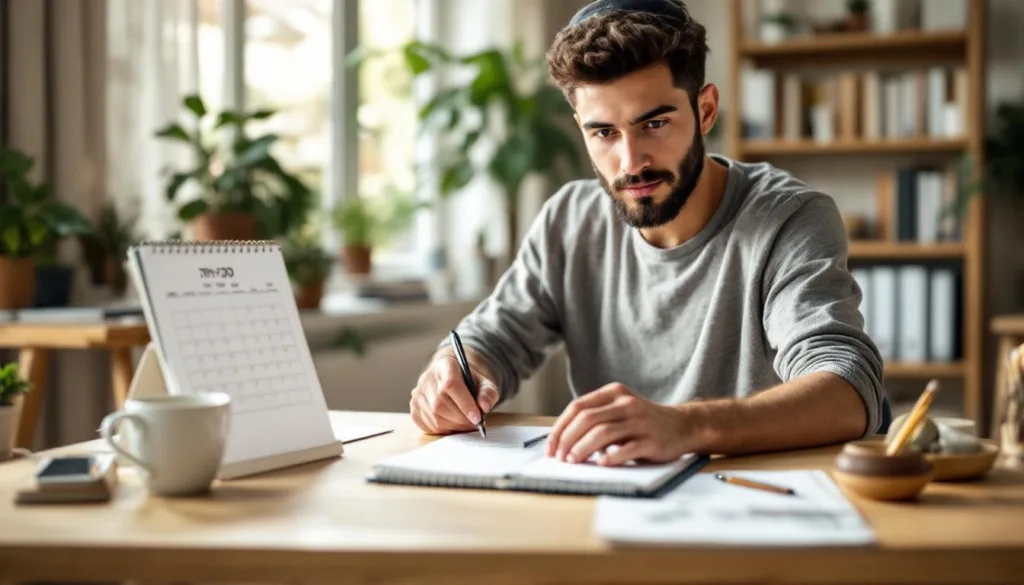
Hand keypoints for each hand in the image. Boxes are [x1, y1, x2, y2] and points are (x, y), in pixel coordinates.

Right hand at [410, 354, 499, 434]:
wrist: (453, 382)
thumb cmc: (470, 383)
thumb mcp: (484, 383)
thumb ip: (488, 393)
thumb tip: (484, 407)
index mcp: (445, 365)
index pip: (451, 385)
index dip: (465, 404)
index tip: (477, 418)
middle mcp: (427, 378)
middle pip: (441, 403)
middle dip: (461, 419)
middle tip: (475, 424)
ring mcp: (418, 393)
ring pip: (435, 417)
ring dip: (454, 426)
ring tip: (466, 424)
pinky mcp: (414, 408)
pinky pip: (429, 425)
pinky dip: (444, 430)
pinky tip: (454, 425)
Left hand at [545, 383, 688, 465]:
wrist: (684, 426)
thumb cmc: (644, 422)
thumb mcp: (619, 410)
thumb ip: (596, 418)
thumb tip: (562, 441)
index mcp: (614, 393)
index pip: (578, 407)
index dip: (560, 427)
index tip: (550, 446)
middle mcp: (626, 403)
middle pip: (587, 419)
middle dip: (567, 439)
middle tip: (559, 457)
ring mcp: (640, 421)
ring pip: (603, 433)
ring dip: (582, 449)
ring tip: (573, 461)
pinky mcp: (652, 440)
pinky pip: (626, 449)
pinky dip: (610, 457)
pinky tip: (600, 464)